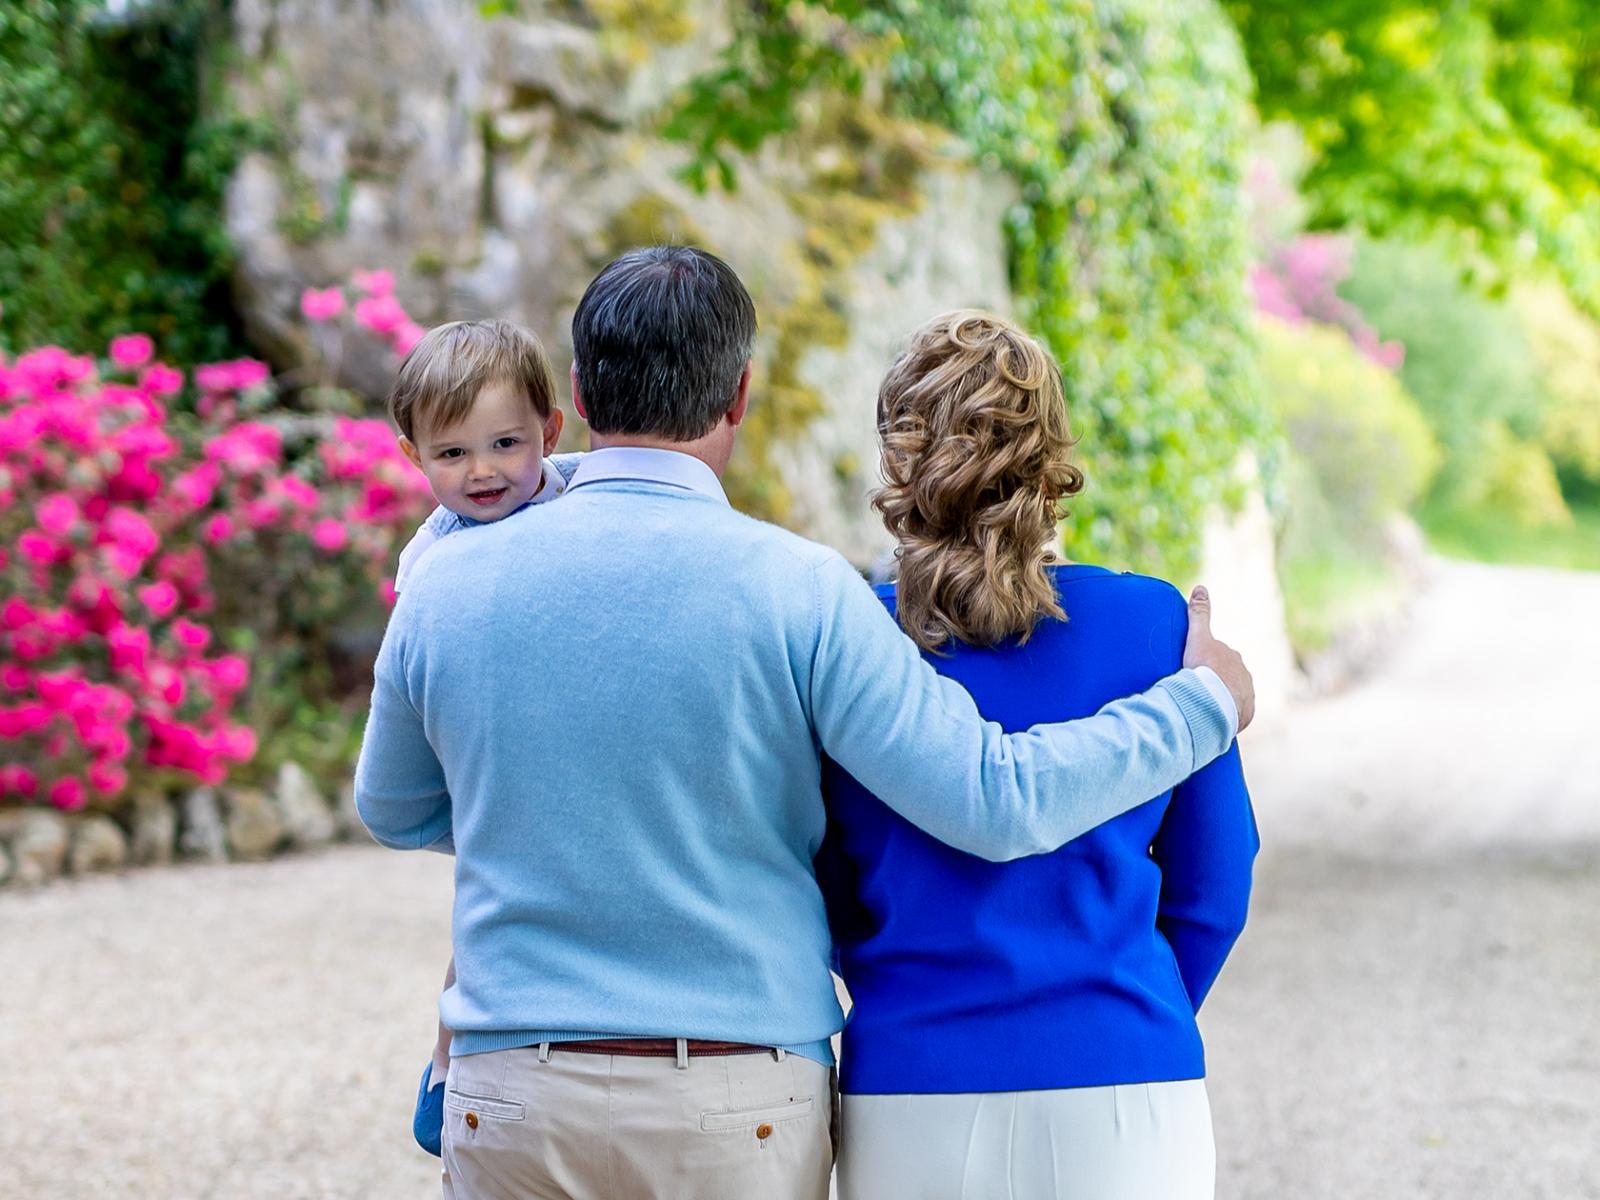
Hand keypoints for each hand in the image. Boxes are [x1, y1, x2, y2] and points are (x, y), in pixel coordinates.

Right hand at [1182, 585, 1254, 732]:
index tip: (1193, 671)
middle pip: (1228, 676)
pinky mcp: (1245, 714)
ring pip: (1232, 695)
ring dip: (1220, 698)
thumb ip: (1199, 614)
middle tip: (1195, 688)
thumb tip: (1201, 587)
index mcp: (1233, 657)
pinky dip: (1225, 714)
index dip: (1206, 663)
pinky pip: (1234, 713)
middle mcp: (1244, 675)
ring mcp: (1246, 695)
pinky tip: (1212, 717)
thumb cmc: (1204, 669)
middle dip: (1215, 681)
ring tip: (1202, 705)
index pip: (1220, 657)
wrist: (1212, 702)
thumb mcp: (1198, 639)